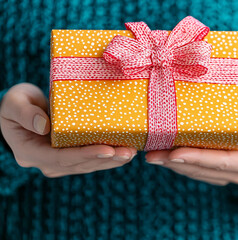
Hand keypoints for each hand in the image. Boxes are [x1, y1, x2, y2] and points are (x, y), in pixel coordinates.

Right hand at [0, 83, 136, 177]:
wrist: (20, 109)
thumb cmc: (16, 103)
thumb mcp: (14, 102)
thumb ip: (25, 113)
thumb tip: (45, 127)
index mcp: (29, 152)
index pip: (62, 158)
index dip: (86, 155)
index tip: (108, 150)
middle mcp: (45, 162)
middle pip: (80, 164)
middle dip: (106, 159)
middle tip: (129, 152)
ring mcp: (58, 163)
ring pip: (88, 165)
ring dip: (112, 161)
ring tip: (132, 153)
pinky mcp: (69, 157)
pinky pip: (90, 160)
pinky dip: (109, 157)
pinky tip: (126, 151)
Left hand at [145, 100, 237, 185]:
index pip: (226, 162)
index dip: (200, 158)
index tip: (176, 153)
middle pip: (207, 170)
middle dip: (178, 164)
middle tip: (153, 155)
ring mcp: (231, 175)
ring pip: (199, 173)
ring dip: (174, 166)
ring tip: (152, 154)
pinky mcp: (219, 172)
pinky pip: (197, 170)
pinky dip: (179, 164)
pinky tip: (162, 155)